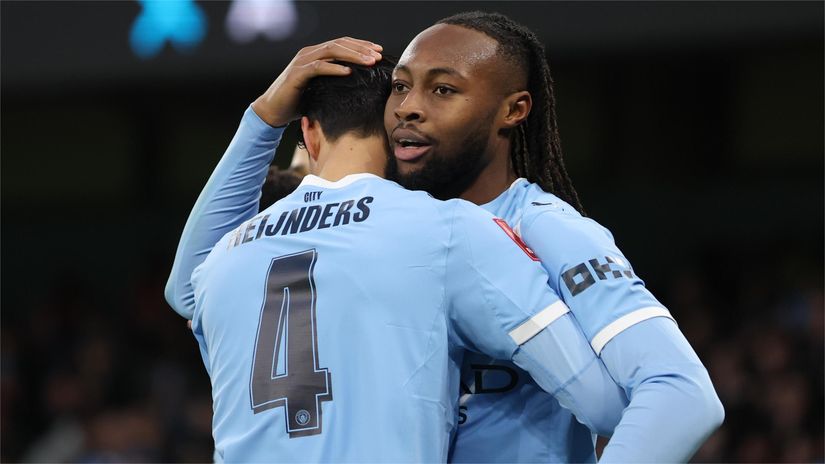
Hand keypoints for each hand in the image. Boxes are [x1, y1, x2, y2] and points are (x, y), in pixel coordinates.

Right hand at [252, 37, 382, 126]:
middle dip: (361, 49)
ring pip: (331, 51)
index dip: (361, 45)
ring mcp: (302, 61)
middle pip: (340, 44)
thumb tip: (360, 86)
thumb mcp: (322, 90)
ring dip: (353, 56)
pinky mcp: (297, 74)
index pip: (342, 44)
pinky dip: (335, 68)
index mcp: (315, 54)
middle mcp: (309, 53)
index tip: (379, 51)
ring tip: (370, 62)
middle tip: (379, 55)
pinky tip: (349, 71)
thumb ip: (336, 83)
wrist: (273, 112)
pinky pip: (318, 67)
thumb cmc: (298, 102)